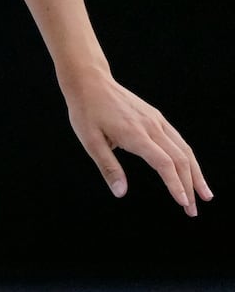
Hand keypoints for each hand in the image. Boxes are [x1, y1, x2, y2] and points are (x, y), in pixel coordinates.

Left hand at [65, 74, 211, 215]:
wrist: (90, 81)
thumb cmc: (86, 111)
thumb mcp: (89, 141)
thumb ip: (108, 167)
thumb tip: (121, 192)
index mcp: (135, 134)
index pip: (164, 163)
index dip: (175, 185)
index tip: (183, 203)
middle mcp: (152, 127)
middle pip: (180, 160)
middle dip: (190, 186)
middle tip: (193, 210)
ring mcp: (156, 120)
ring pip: (184, 150)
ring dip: (196, 174)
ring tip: (204, 194)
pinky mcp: (156, 117)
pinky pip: (178, 140)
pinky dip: (188, 158)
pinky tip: (191, 169)